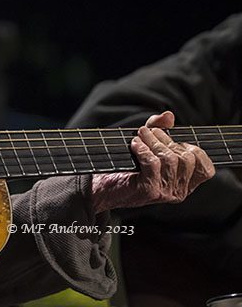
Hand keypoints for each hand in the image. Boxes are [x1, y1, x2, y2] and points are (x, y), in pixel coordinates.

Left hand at [90, 111, 214, 213]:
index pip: (206, 169)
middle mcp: (179, 192)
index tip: (176, 140)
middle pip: (187, 159)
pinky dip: (143, 149)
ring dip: (153, 142)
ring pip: (170, 160)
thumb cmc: (127, 164)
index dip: (194, 150)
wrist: (102, 185)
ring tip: (140, 135)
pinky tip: (134, 145)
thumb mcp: (147, 143)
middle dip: (166, 139)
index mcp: (185, 184)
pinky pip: (153, 164)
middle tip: (147, 131)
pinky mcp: (148, 190)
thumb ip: (159, 128)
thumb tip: (169, 115)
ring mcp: (165, 193)